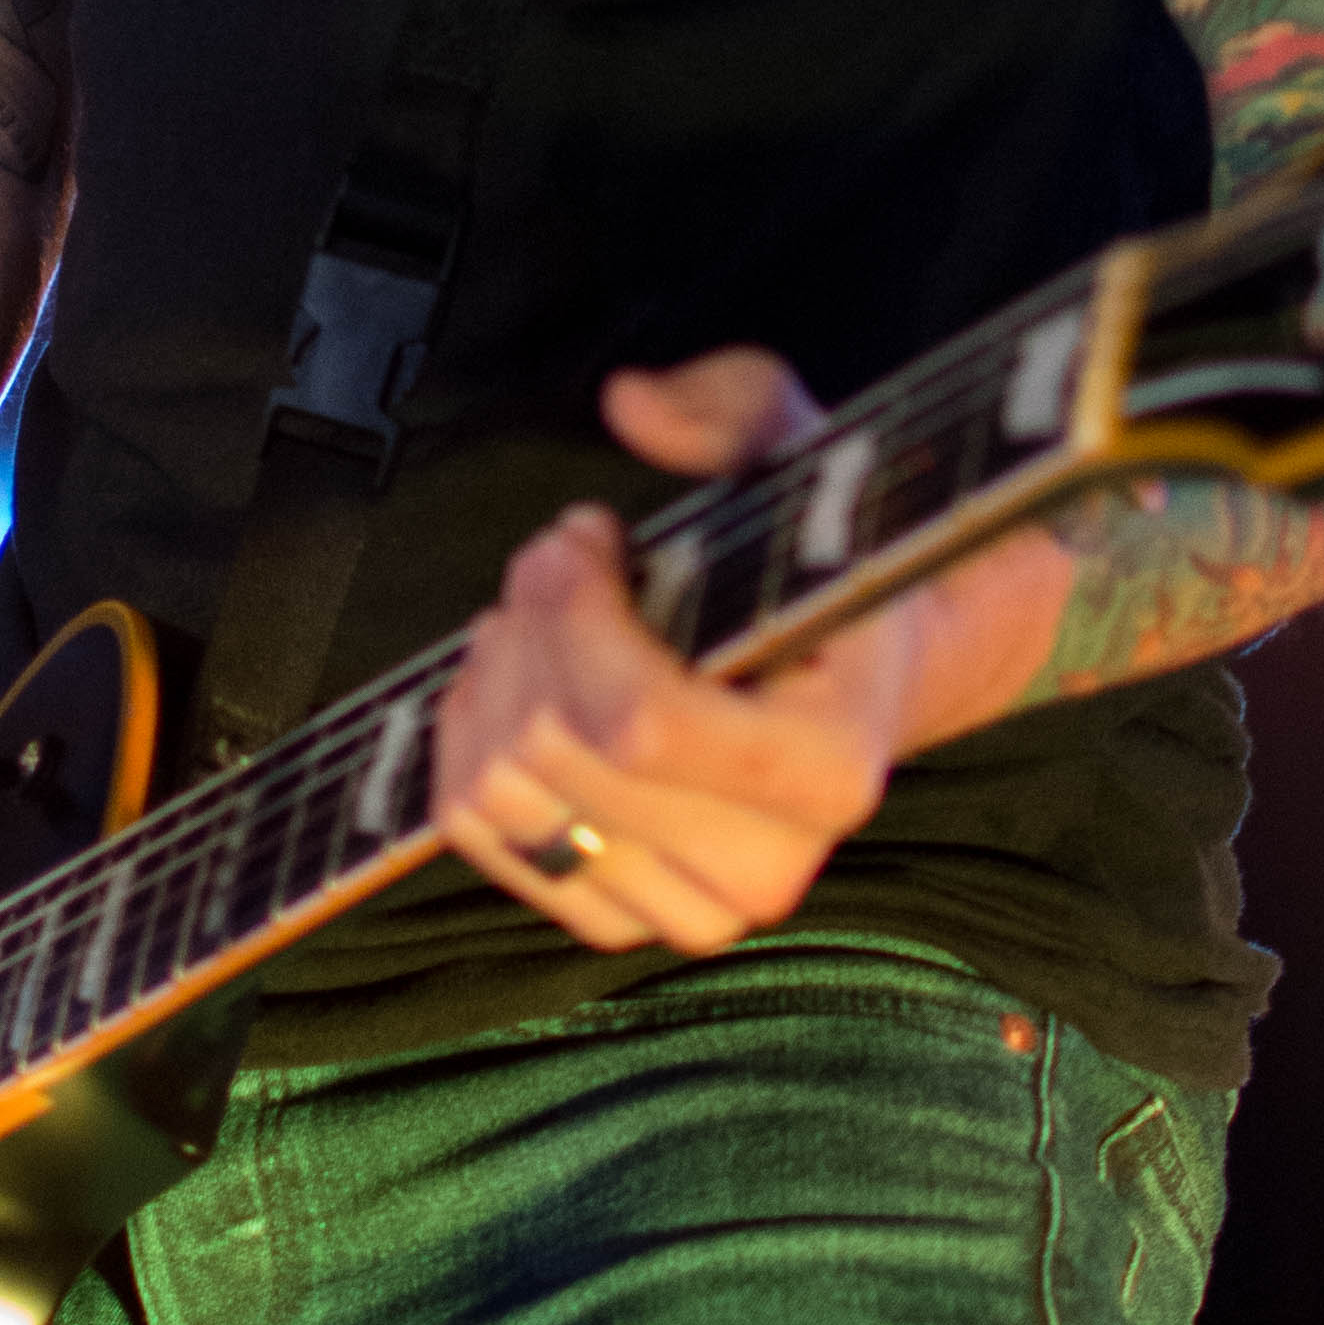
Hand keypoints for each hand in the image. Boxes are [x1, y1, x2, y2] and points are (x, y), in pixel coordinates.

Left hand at [437, 353, 1069, 955]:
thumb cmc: (828, 571)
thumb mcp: (810, 459)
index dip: (575, 613)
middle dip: (530, 622)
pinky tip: (517, 683)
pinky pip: (477, 838)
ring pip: (500, 795)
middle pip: (553, 751)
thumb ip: (736, 409)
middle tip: (559, 559)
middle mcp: (764, 867)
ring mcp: (687, 910)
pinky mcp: (619, 921)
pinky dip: (467, 744)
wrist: (857, 686)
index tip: (585, 532)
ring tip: (541, 617)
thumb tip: (633, 403)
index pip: (641, 725)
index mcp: (828, 767)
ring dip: (493, 678)